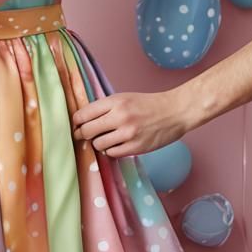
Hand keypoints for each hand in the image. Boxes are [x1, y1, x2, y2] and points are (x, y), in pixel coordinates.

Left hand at [71, 89, 191, 156]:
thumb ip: (105, 107)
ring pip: (98, 144)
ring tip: (106, 139)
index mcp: (115, 101)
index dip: (76, 122)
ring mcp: (128, 133)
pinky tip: (117, 144)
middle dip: (83, 134)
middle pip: (87, 131)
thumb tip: (82, 120)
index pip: (83, 114)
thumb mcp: (124, 98)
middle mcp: (119, 117)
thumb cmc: (148, 104)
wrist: (174, 111)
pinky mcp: (136, 147)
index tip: (76, 125)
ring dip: (99, 143)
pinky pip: (112, 153)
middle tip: (85, 135)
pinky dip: (111, 150)